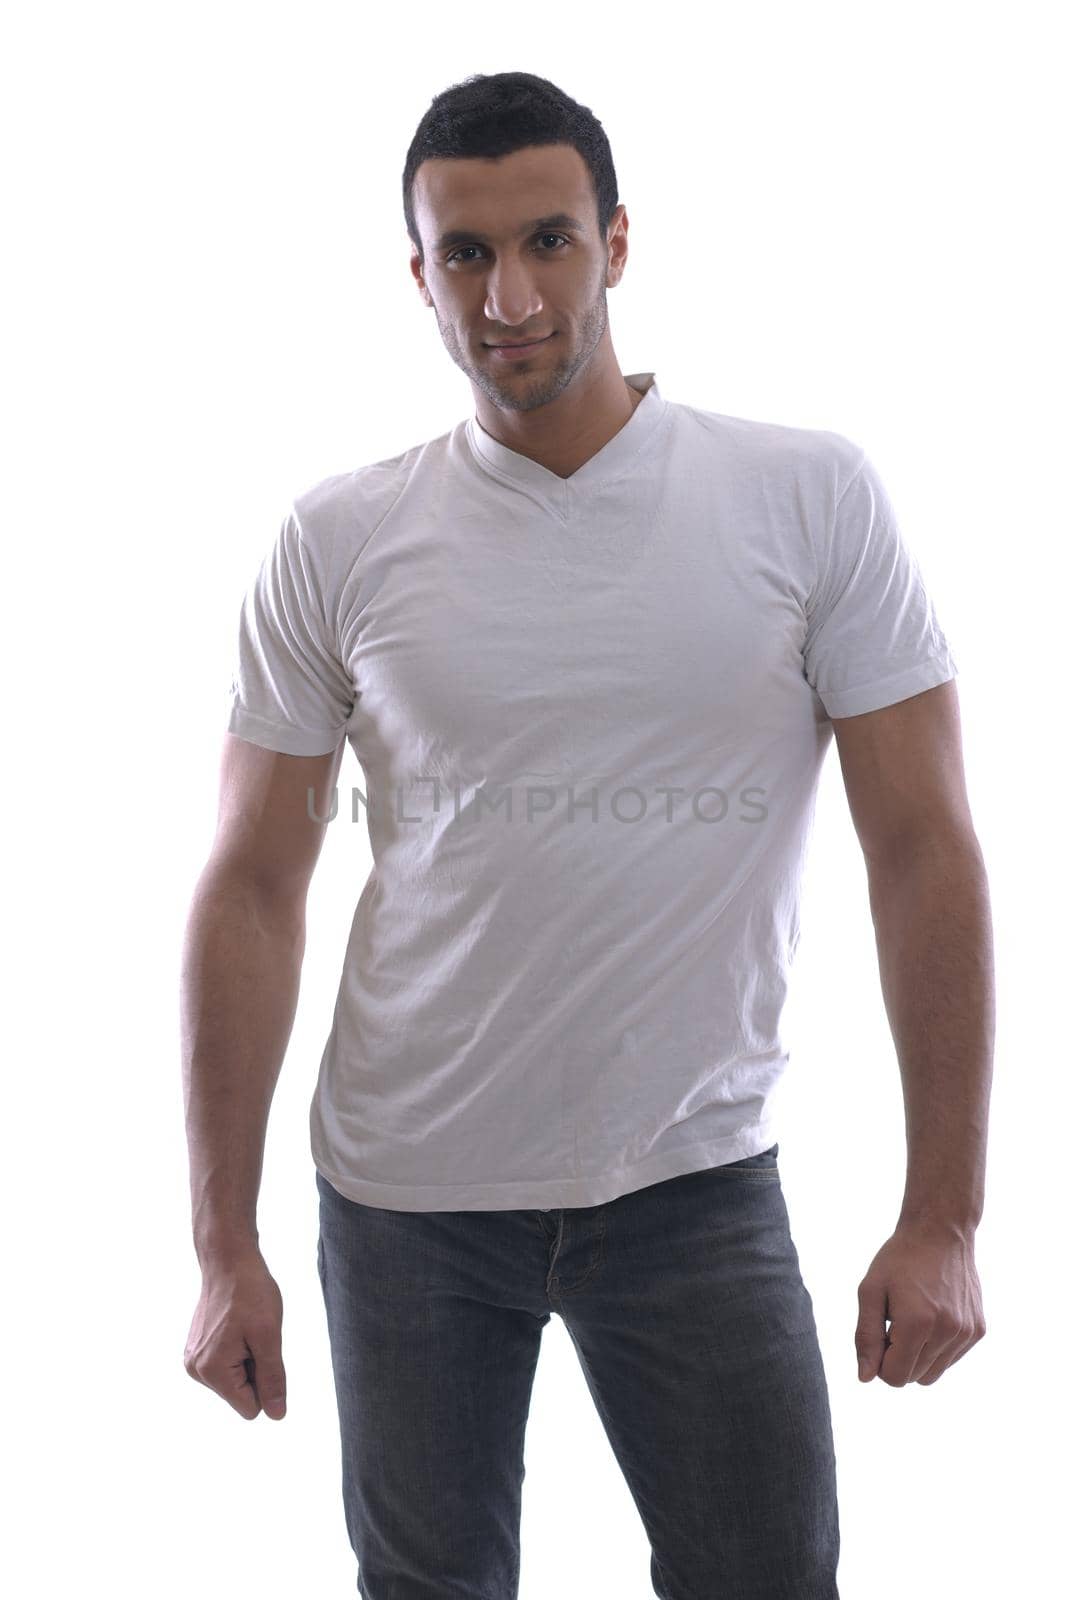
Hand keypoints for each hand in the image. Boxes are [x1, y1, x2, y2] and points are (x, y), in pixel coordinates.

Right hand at [184, 1251, 287, 1419]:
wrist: (228, 1261)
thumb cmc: (251, 1293)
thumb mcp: (270, 1336)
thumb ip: (272, 1379)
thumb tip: (276, 1415)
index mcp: (212, 1372)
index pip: (250, 1408)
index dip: (266, 1381)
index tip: (262, 1349)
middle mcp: (196, 1371)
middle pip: (241, 1394)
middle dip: (254, 1368)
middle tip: (254, 1335)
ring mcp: (193, 1360)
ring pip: (235, 1380)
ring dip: (247, 1359)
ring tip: (245, 1329)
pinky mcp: (196, 1350)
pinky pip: (226, 1366)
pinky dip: (237, 1350)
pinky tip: (236, 1326)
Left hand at [855, 1221, 985, 1386]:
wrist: (941, 1232)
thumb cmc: (899, 1260)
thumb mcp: (870, 1291)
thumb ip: (865, 1337)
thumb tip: (866, 1378)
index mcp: (918, 1324)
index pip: (894, 1377)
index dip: (880, 1361)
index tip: (880, 1332)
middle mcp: (948, 1332)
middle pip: (914, 1378)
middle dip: (898, 1357)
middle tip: (895, 1321)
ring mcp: (967, 1333)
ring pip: (934, 1373)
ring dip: (918, 1355)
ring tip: (913, 1318)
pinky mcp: (978, 1330)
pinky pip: (950, 1359)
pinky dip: (936, 1347)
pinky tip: (932, 1315)